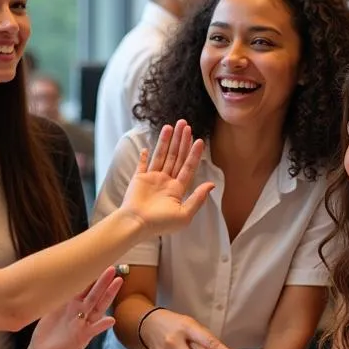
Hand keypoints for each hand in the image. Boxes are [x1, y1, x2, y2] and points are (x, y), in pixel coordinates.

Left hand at [29, 269, 120, 348]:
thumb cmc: (47, 333)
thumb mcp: (49, 310)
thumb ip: (56, 297)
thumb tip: (53, 278)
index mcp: (72, 304)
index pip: (84, 286)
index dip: (90, 275)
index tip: (97, 261)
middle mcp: (80, 312)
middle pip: (94, 293)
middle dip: (103, 280)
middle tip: (112, 267)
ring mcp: (83, 324)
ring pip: (97, 306)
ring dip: (108, 295)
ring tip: (118, 282)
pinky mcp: (82, 337)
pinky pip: (93, 329)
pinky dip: (102, 325)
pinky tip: (111, 319)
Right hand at [119, 121, 214, 236]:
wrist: (137, 224)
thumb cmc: (160, 223)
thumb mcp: (185, 215)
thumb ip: (198, 198)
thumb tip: (212, 184)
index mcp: (177, 190)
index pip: (188, 167)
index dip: (194, 154)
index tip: (199, 140)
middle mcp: (166, 182)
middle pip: (176, 157)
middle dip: (181, 141)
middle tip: (185, 124)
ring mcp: (152, 179)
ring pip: (161, 156)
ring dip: (166, 141)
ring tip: (171, 126)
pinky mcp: (139, 179)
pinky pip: (142, 165)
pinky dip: (144, 157)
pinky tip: (147, 147)